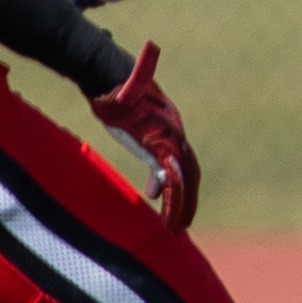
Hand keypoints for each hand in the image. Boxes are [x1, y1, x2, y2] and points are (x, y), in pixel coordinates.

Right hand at [88, 43, 201, 230]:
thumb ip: (141, 142)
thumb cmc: (117, 95)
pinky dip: (171, 194)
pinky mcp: (157, 143)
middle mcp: (175, 133)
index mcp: (171, 128)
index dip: (184, 183)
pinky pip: (169, 175)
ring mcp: (169, 137)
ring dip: (182, 203)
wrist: (111, 77)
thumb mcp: (131, 121)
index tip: (176, 200)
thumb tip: (140, 156)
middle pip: (190, 171)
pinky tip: (161, 209)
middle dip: (189, 198)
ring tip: (177, 225)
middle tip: (183, 222)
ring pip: (184, 177)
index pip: (184, 161)